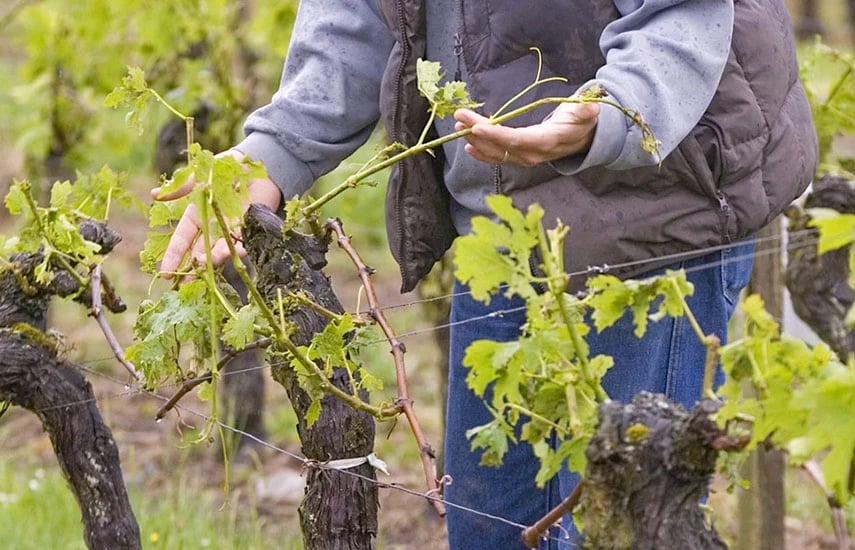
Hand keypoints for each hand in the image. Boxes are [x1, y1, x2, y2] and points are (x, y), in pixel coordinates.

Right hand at [152, 149, 281, 278]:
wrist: (256, 165)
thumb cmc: (225, 169)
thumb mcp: (200, 177)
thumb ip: (181, 188)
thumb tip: (154, 193)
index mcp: (196, 217)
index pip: (182, 240)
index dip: (173, 256)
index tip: (165, 272)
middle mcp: (212, 228)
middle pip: (198, 253)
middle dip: (190, 269)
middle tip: (182, 286)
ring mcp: (230, 231)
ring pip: (218, 251)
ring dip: (211, 262)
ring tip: (203, 270)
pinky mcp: (250, 230)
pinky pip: (243, 244)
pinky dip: (236, 250)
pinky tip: (228, 255)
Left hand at [453, 102, 598, 165]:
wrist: (583, 139)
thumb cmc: (581, 122)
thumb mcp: (587, 114)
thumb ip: (586, 111)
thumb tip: (590, 108)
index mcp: (546, 142)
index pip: (517, 140)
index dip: (496, 136)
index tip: (477, 127)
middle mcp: (533, 154)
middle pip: (501, 146)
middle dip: (478, 133)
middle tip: (460, 119)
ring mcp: (525, 158)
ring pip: (496, 153)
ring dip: (476, 141)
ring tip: (459, 127)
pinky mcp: (519, 157)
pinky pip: (498, 157)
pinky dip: (482, 152)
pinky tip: (468, 145)